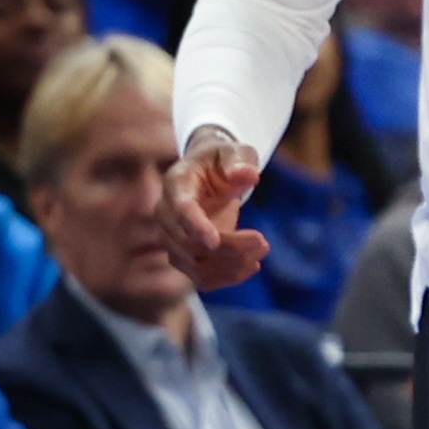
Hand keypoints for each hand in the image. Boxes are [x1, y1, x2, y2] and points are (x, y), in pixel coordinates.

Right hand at [157, 125, 273, 288]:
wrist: (207, 177)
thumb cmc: (221, 161)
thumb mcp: (234, 151)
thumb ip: (239, 160)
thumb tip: (247, 175)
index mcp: (176, 184)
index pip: (180, 210)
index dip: (195, 226)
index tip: (215, 241)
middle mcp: (166, 215)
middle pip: (190, 243)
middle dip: (230, 247)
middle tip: (263, 242)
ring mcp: (171, 239)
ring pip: (195, 266)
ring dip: (231, 266)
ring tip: (260, 252)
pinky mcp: (184, 257)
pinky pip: (201, 278)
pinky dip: (227, 277)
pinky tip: (250, 266)